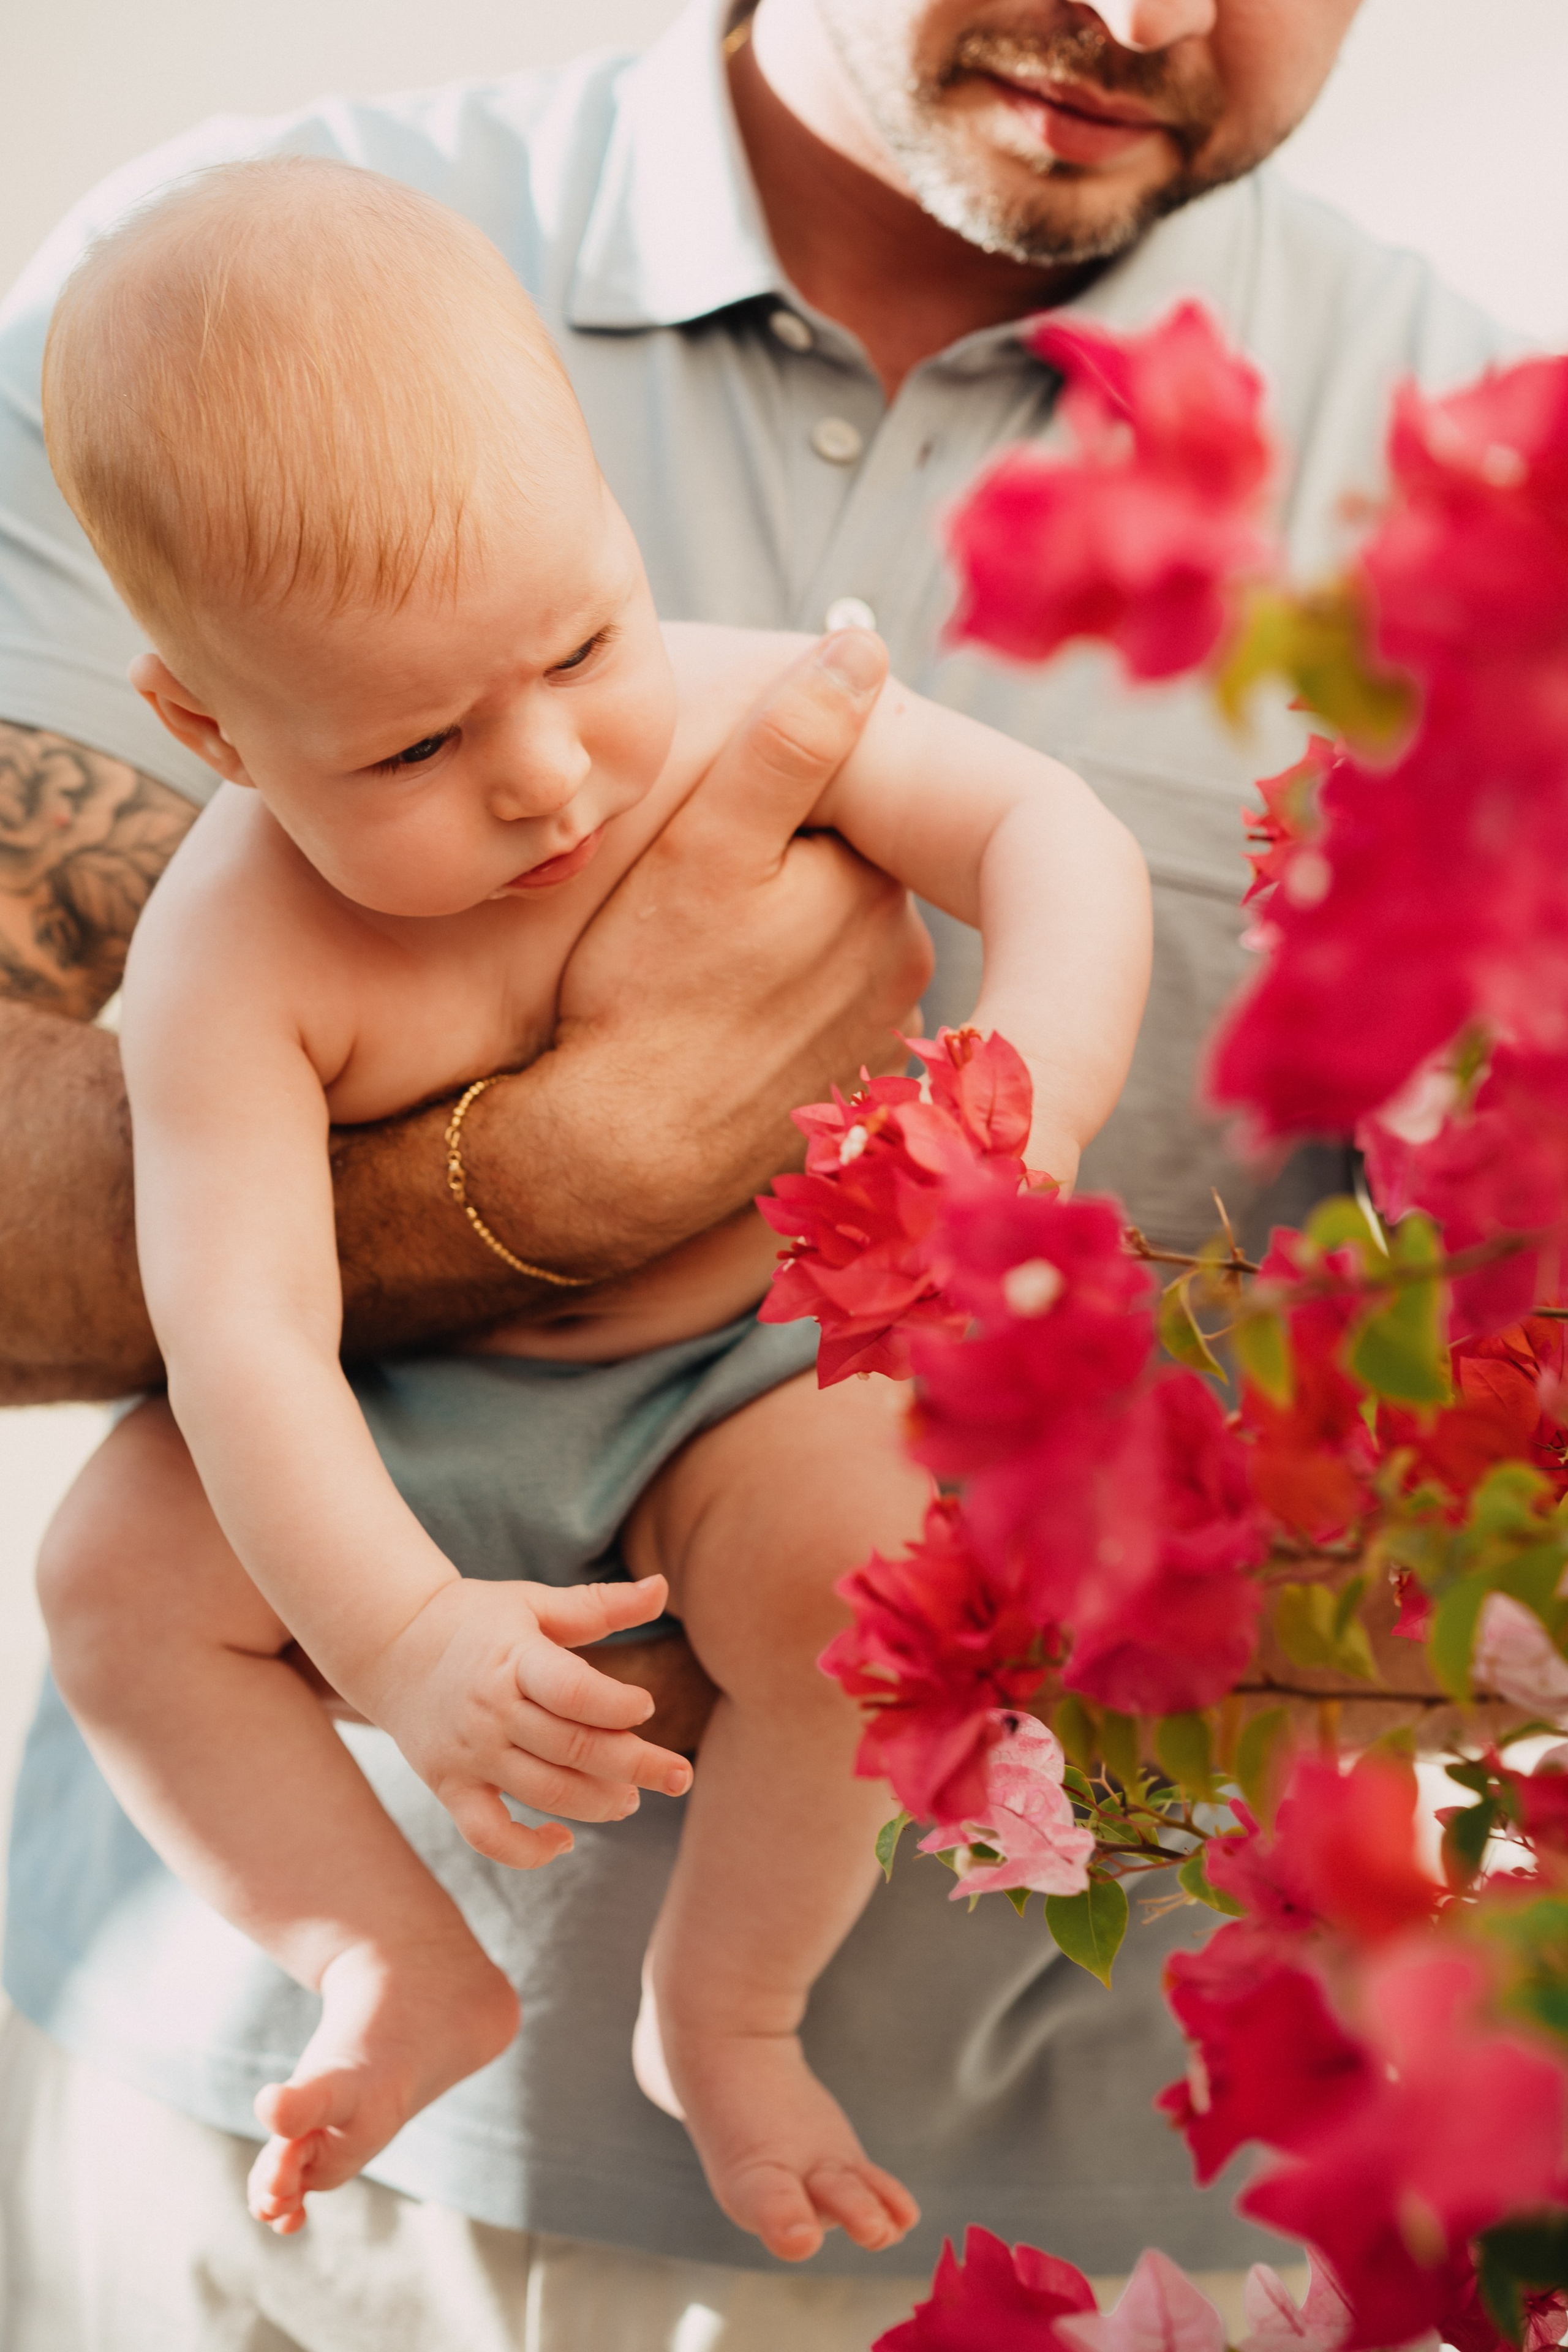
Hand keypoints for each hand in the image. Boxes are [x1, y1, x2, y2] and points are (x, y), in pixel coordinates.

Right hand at [358, 1574, 696, 1867]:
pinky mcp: (449, 1786)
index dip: (618, 1706)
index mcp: (514, 1659)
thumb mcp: (534, 1603)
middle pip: (572, 1748)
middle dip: (636, 1765)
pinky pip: (488, 1835)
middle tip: (681, 1776)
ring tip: (632, 1799)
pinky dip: (527, 1851)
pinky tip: (563, 1841)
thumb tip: (662, 1586)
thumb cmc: (477, 1620)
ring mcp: (468, 1754)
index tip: (647, 1707)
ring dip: (599, 1803)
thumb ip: (599, 1605)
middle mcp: (490, 1711)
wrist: (391, 1643)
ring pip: (544, 1792)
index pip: (573, 1692)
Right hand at [461, 632, 934, 1282]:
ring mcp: (883, 1041)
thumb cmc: (641, 992)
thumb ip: (787, 741)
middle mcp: (904, 965)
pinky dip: (773, 1027)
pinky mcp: (850, 1105)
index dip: (757, 818)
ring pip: (825, 959)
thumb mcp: (702, 846)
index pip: (835, 812)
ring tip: (688, 987)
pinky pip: (815, 1031)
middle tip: (679, 928)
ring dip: (773, 958)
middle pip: (834, 886)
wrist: (614, 1159)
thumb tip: (863, 646)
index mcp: (876, 885)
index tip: (694, 852)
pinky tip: (713, 1042)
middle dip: (771, 887)